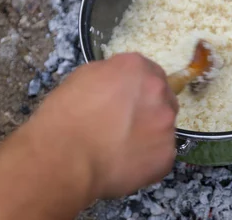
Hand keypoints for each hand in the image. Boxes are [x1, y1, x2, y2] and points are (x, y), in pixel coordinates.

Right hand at [27, 52, 178, 198]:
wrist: (65, 159)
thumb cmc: (65, 117)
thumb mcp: (82, 78)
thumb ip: (110, 74)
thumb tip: (119, 83)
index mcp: (137, 68)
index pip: (149, 71)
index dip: (137, 87)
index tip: (127, 99)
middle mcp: (158, 90)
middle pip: (162, 97)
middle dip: (148, 108)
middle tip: (126, 124)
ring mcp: (166, 123)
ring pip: (164, 126)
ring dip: (150, 133)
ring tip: (122, 147)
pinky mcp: (167, 154)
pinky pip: (161, 153)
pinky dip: (147, 158)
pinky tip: (126, 163)